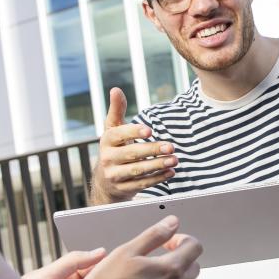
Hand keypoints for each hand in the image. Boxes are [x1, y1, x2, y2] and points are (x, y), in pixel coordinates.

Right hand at [92, 87, 177, 202]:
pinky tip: (170, 172)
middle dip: (152, 150)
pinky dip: (157, 178)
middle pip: (131, 154)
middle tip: (170, 146)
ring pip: (137, 171)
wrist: (104, 181)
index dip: (134, 132)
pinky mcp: (123, 189)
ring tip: (174, 160)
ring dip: (157, 165)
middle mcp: (108, 158)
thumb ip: (117, 110)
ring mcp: (115, 175)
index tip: (150, 130)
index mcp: (106, 140)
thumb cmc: (114, 148)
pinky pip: (142, 184)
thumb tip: (115, 89)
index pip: (119, 134)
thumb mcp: (113, 129)